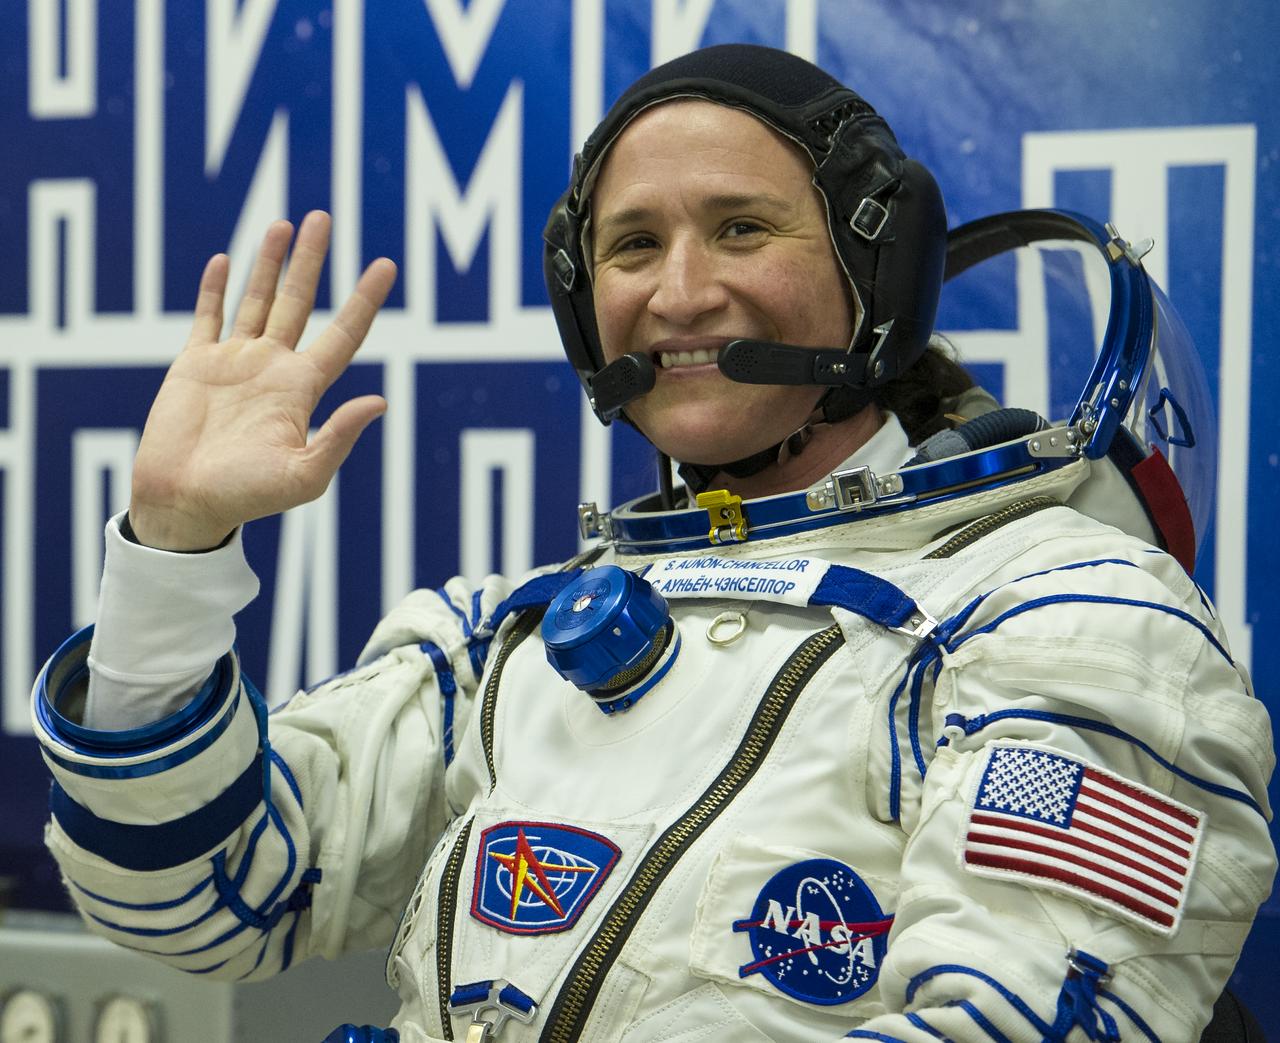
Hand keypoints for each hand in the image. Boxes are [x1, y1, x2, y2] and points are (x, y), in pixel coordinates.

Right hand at [128, 211, 396, 549]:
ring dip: (269, 262)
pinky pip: (208, 317)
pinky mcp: (195, 364)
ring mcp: (234, 362)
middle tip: (324, 216)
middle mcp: (273, 368)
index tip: (386, 265)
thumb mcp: (304, 475)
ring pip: (257, 299)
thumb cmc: (246, 498)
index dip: (365, 300)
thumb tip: (381, 402)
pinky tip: (225, 259)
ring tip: (284, 224)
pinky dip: (214, 288)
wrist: (185, 505)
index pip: (343, 333)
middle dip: (312, 261)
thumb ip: (339, 437)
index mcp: (302, 389)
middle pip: (300, 302)